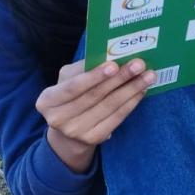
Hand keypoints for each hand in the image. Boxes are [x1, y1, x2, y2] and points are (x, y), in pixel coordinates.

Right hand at [36, 59, 154, 170]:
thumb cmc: (70, 96)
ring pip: (109, 106)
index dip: (94, 76)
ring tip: (147, 76)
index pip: (73, 87)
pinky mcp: (94, 139)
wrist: (69, 129)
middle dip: (120, 78)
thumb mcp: (68, 80)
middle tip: (139, 65)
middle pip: (95, 96)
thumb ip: (83, 68)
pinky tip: (141, 91)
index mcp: (48, 100)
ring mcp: (76, 132)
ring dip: (131, 89)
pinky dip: (131, 103)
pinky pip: (117, 118)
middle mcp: (59, 119)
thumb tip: (109, 56)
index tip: (114, 64)